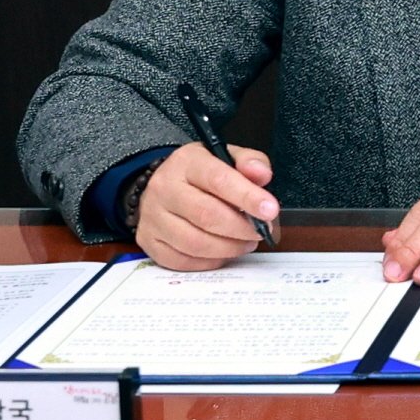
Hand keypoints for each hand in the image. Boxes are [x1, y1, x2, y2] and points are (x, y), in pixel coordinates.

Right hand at [138, 144, 275, 270]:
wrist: (162, 186)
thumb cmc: (201, 175)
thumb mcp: (226, 158)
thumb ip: (249, 162)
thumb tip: (262, 175)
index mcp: (187, 163)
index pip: (218, 179)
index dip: (247, 197)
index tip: (270, 210)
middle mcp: (164, 188)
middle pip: (207, 215)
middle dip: (241, 228)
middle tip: (260, 231)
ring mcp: (153, 217)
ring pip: (195, 243)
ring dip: (228, 248)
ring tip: (245, 242)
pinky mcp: (149, 241)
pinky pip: (183, 260)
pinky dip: (210, 261)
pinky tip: (222, 252)